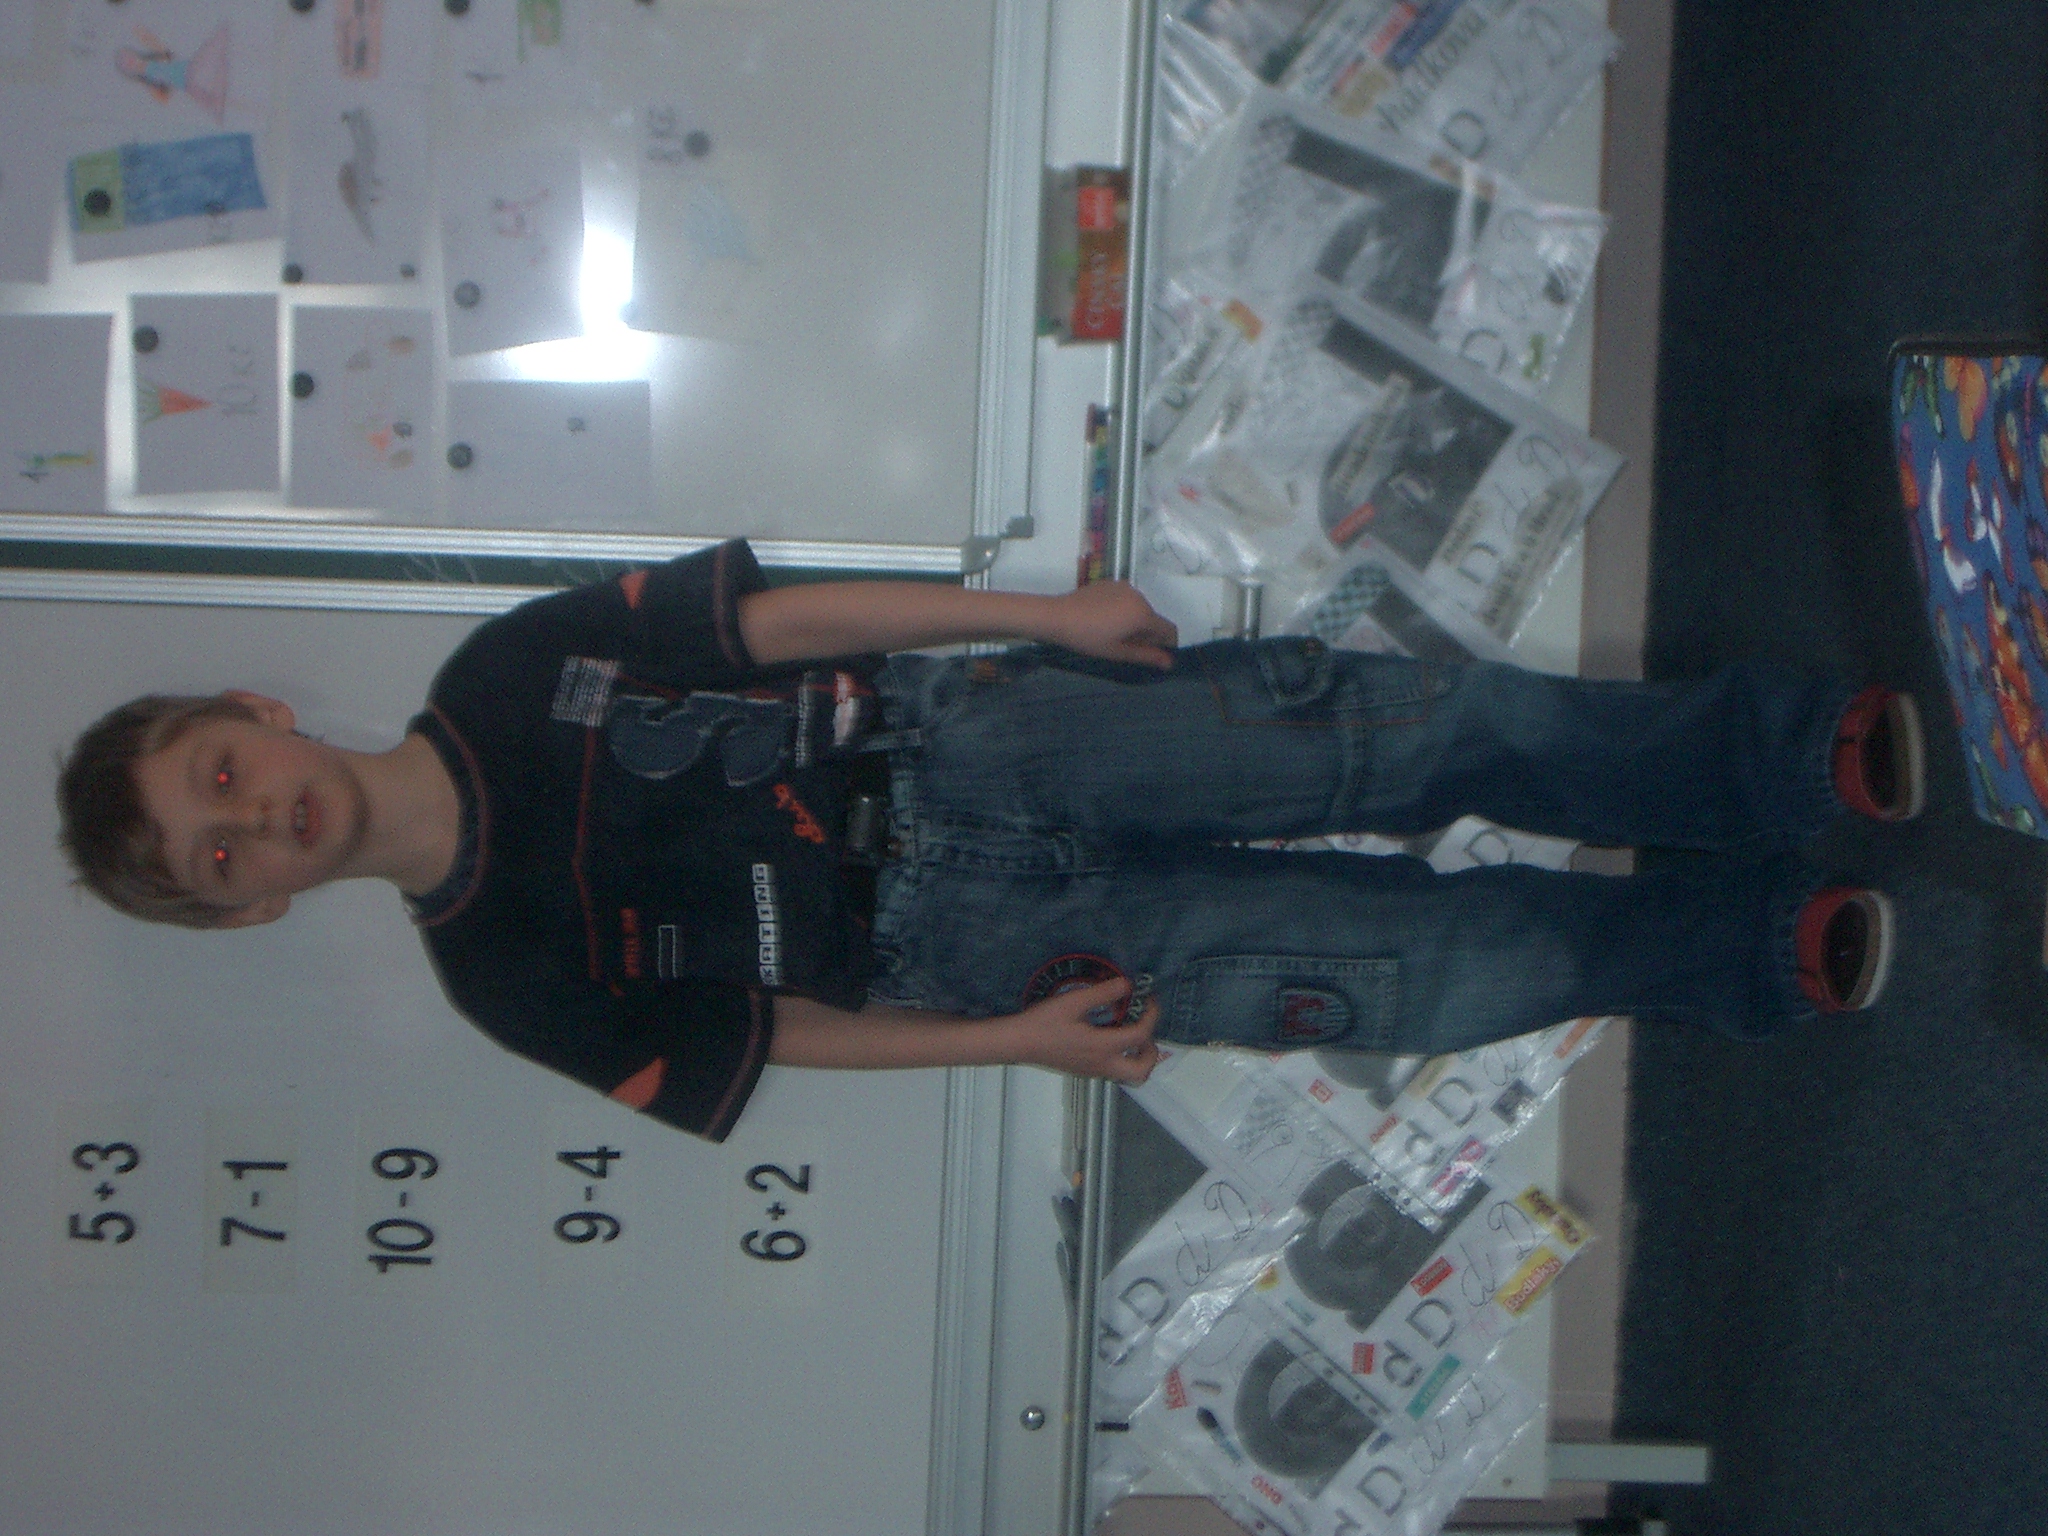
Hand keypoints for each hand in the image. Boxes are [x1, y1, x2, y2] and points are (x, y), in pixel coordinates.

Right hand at [1009, 977, 1160, 1083]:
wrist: (1019, 1043)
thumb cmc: (1044, 1022)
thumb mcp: (1073, 1001)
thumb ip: (1103, 993)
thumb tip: (1127, 984)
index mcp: (1103, 1047)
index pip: (1140, 1036)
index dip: (1151, 1016)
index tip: (1148, 1000)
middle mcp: (1102, 1064)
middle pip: (1142, 1070)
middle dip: (1151, 1050)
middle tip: (1144, 1028)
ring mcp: (1093, 1071)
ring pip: (1129, 1075)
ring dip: (1138, 1056)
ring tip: (1130, 1033)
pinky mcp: (1085, 1071)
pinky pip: (1114, 1070)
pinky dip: (1123, 1057)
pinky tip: (1110, 1036)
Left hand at [1051, 582, 1178, 669]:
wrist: (1057, 616)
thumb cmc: (1089, 638)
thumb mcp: (1118, 652)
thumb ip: (1147, 656)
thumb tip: (1170, 663)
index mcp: (1144, 614)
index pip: (1169, 630)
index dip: (1165, 646)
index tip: (1150, 656)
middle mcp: (1139, 596)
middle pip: (1154, 619)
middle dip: (1146, 635)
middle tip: (1124, 647)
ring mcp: (1124, 586)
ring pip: (1139, 609)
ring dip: (1134, 622)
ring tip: (1111, 633)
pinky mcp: (1110, 583)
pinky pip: (1126, 599)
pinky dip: (1122, 610)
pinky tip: (1102, 619)